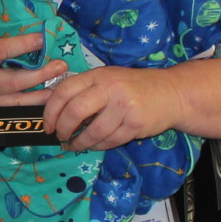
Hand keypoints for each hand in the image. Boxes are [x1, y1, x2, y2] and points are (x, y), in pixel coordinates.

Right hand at [0, 0, 62, 143]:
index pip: (0, 51)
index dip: (22, 45)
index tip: (41, 38)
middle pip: (14, 81)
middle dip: (40, 74)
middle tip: (61, 66)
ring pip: (16, 103)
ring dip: (41, 97)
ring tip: (61, 89)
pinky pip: (10, 116)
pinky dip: (28, 113)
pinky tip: (46, 108)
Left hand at [40, 65, 182, 151]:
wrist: (172, 93)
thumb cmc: (134, 87)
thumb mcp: (108, 79)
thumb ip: (85, 90)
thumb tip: (54, 112)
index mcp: (98, 75)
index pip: (64, 90)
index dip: (51, 111)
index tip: (48, 125)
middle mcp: (110, 88)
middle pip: (75, 111)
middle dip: (63, 128)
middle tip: (61, 137)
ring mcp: (124, 106)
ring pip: (93, 131)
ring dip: (80, 142)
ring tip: (75, 145)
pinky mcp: (135, 124)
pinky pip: (109, 141)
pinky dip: (98, 146)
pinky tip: (94, 144)